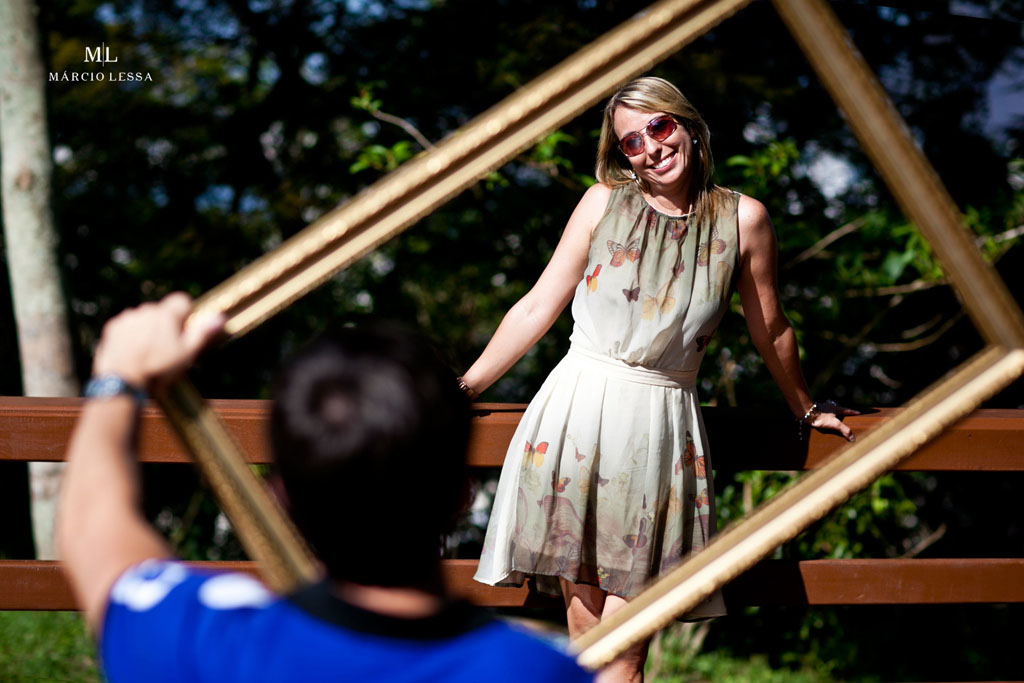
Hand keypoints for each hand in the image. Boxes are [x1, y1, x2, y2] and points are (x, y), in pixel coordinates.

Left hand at [92, 293, 225, 390]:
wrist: (122, 382)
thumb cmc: (158, 369)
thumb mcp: (186, 354)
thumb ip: (202, 333)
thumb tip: (220, 317)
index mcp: (167, 314)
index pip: (182, 300)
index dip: (186, 314)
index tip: (185, 330)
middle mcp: (146, 310)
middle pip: (162, 310)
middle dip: (166, 323)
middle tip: (167, 347)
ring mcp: (128, 318)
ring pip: (144, 317)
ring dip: (148, 328)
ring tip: (148, 352)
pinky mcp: (113, 327)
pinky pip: (128, 325)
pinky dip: (132, 334)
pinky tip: (133, 352)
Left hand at [805, 399, 858, 441]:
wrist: (806, 413)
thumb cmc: (821, 417)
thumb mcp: (835, 424)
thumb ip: (844, 430)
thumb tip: (853, 438)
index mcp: (836, 408)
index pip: (847, 410)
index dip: (853, 412)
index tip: (858, 412)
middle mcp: (830, 406)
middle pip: (838, 408)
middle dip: (841, 411)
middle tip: (844, 413)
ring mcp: (822, 407)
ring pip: (829, 409)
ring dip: (831, 411)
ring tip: (832, 416)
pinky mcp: (815, 410)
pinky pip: (821, 411)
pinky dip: (823, 414)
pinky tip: (821, 418)